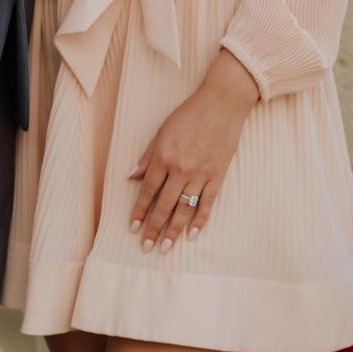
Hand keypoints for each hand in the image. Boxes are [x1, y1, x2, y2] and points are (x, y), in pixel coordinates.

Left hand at [128, 50, 258, 252]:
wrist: (221, 104)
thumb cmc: (188, 114)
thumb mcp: (161, 131)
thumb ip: (148, 156)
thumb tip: (131, 176)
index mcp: (164, 156)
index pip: (147, 190)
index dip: (140, 210)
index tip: (133, 227)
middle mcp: (180, 168)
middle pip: (164, 204)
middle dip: (154, 228)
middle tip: (146, 247)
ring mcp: (201, 174)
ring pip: (185, 208)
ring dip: (174, 230)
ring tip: (166, 247)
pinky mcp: (218, 175)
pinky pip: (207, 203)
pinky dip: (200, 220)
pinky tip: (193, 235)